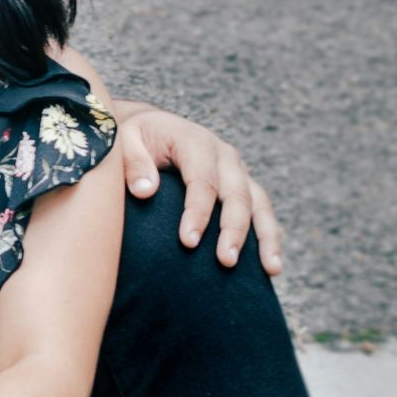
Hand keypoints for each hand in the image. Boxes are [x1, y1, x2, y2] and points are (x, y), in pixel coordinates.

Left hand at [108, 100, 283, 275]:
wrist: (149, 127)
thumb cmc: (134, 137)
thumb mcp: (124, 140)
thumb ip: (133, 162)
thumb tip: (145, 191)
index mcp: (194, 140)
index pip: (201, 180)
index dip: (197, 212)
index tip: (188, 242)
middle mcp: (223, 154)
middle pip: (236, 194)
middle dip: (233, 229)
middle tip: (226, 261)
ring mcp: (236, 170)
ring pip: (258, 203)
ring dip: (265, 236)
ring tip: (271, 269)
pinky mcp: (242, 184)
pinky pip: (261, 210)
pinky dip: (269, 235)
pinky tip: (272, 264)